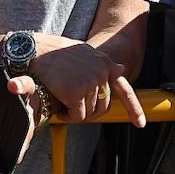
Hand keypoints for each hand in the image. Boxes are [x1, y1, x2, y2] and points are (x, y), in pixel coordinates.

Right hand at [22, 42, 144, 125]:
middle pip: (103, 107)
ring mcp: (91, 82)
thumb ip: (102, 64)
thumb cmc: (54, 53)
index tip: (140, 123)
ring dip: (75, 113)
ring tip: (62, 101)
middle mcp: (102, 72)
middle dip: (88, 111)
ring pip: (89, 113)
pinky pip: (77, 116)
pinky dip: (67, 116)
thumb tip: (121, 69)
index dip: (134, 108)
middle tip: (71, 107)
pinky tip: (58, 107)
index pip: (124, 89)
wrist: (34, 50)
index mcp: (105, 63)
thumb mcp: (84, 54)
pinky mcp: (77, 92)